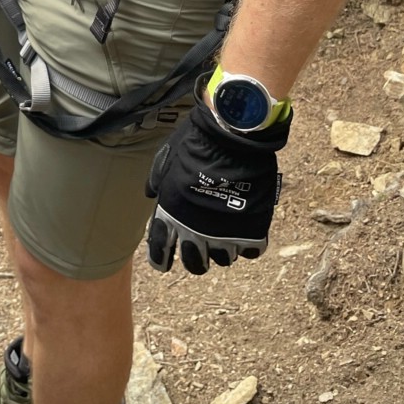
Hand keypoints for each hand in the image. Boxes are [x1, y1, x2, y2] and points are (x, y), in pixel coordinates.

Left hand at [145, 100, 291, 275]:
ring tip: (226, 235)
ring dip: (223, 250)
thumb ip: (158, 181)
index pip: (160, 250)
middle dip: (196, 260)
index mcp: (171, 214)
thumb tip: (152, 194)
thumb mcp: (166, 160)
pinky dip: (248, 244)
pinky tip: (246, 231)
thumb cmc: (195, 144)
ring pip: (224, 260)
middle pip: (195, 264)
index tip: (164, 264)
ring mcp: (225, 235)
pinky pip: (249, 251)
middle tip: (201, 252)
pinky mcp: (252, 232)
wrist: (231, 139)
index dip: (161, 260)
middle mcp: (195, 231)